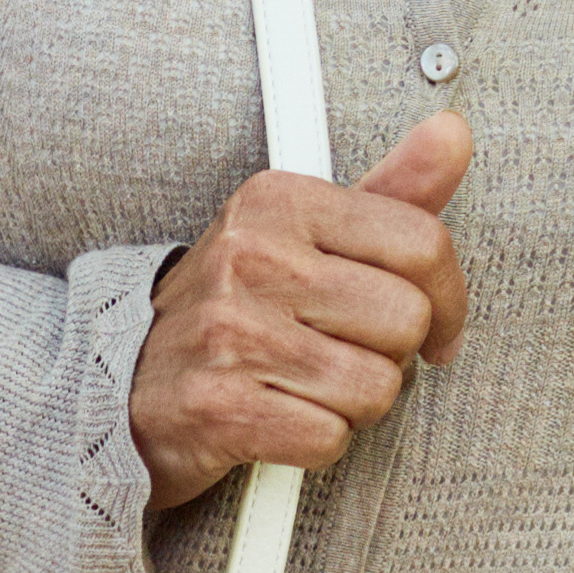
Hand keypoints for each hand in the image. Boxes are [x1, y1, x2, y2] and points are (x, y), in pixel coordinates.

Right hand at [128, 111, 472, 511]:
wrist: (121, 383)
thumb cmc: (234, 309)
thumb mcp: (303, 234)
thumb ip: (389, 190)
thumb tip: (452, 132)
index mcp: (279, 201)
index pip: (422, 244)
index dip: (449, 298)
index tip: (437, 326)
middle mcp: (251, 256)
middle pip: (407, 320)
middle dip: (391, 353)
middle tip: (344, 354)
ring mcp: (230, 332)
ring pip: (377, 386)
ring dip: (354, 402)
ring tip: (307, 385)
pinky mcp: (219, 407)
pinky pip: (331, 438)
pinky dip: (318, 441)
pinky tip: (281, 417)